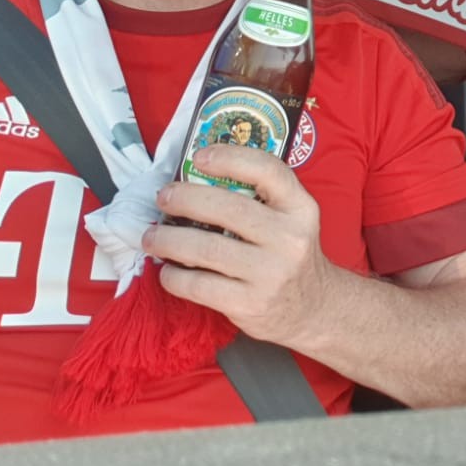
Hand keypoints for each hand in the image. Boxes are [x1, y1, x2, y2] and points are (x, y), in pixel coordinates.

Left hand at [147, 146, 343, 347]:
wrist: (314, 308)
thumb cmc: (289, 254)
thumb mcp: (291, 219)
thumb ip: (259, 198)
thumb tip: (196, 180)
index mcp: (300, 208)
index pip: (268, 171)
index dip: (230, 158)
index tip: (198, 157)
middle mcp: (289, 238)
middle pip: (228, 209)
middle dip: (185, 199)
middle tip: (163, 198)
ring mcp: (270, 274)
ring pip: (206, 248)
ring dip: (169, 240)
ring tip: (151, 237)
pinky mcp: (250, 304)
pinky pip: (199, 286)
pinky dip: (174, 277)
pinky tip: (168, 271)